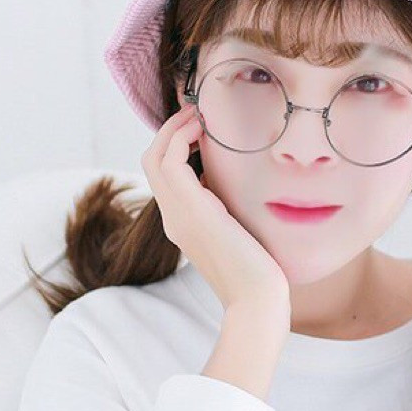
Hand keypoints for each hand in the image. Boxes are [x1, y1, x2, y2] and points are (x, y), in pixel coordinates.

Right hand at [141, 106, 289, 310]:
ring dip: (175, 129)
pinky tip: (205, 128)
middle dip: (171, 132)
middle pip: (154, 162)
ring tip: (198, 113)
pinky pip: (171, 161)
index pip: (167, 176)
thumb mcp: (240, 234)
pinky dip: (183, 138)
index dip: (178, 147)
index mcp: (183, 224)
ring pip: (156, 157)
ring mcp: (177, 214)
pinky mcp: (190, 210)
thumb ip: (230, 212)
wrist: (256, 298)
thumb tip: (239, 188)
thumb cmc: (257, 271)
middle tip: (196, 112)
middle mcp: (173, 217)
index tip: (201, 127)